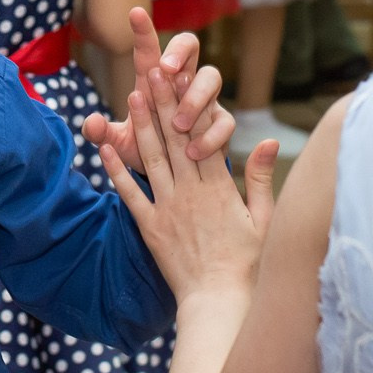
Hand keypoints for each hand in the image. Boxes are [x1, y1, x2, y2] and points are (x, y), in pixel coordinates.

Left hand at [83, 7, 235, 163]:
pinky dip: (210, 136)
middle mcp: (182, 82)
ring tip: (176, 123)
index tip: (134, 14)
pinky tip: (192, 151)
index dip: (143, 31)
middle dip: (180, 51)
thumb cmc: (144, 148)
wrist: (170, 176)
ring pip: (211, 77)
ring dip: (195, 97)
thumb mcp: (120, 144)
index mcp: (154, 81)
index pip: (148, 50)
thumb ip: (104, 135)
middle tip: (167, 69)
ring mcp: (205, 101)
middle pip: (190, 46)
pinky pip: (224, 121)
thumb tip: (90, 123)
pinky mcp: (220, 124)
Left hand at [100, 68, 277, 301]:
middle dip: (163, 102)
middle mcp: (192, 193)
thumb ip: (263, 179)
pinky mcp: (151, 228)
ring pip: (152, 160)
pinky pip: (130, 195)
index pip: (204, 136)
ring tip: (130, 97)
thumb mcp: (266, 220)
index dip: (192, 103)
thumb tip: (270, 142)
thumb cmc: (249, 264)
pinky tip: (102, 149)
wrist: (220, 303)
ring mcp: (168, 209)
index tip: (185, 76)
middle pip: (175, 139)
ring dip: (140, 127)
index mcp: (221, 188)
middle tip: (152, 70)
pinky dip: (116, 171)